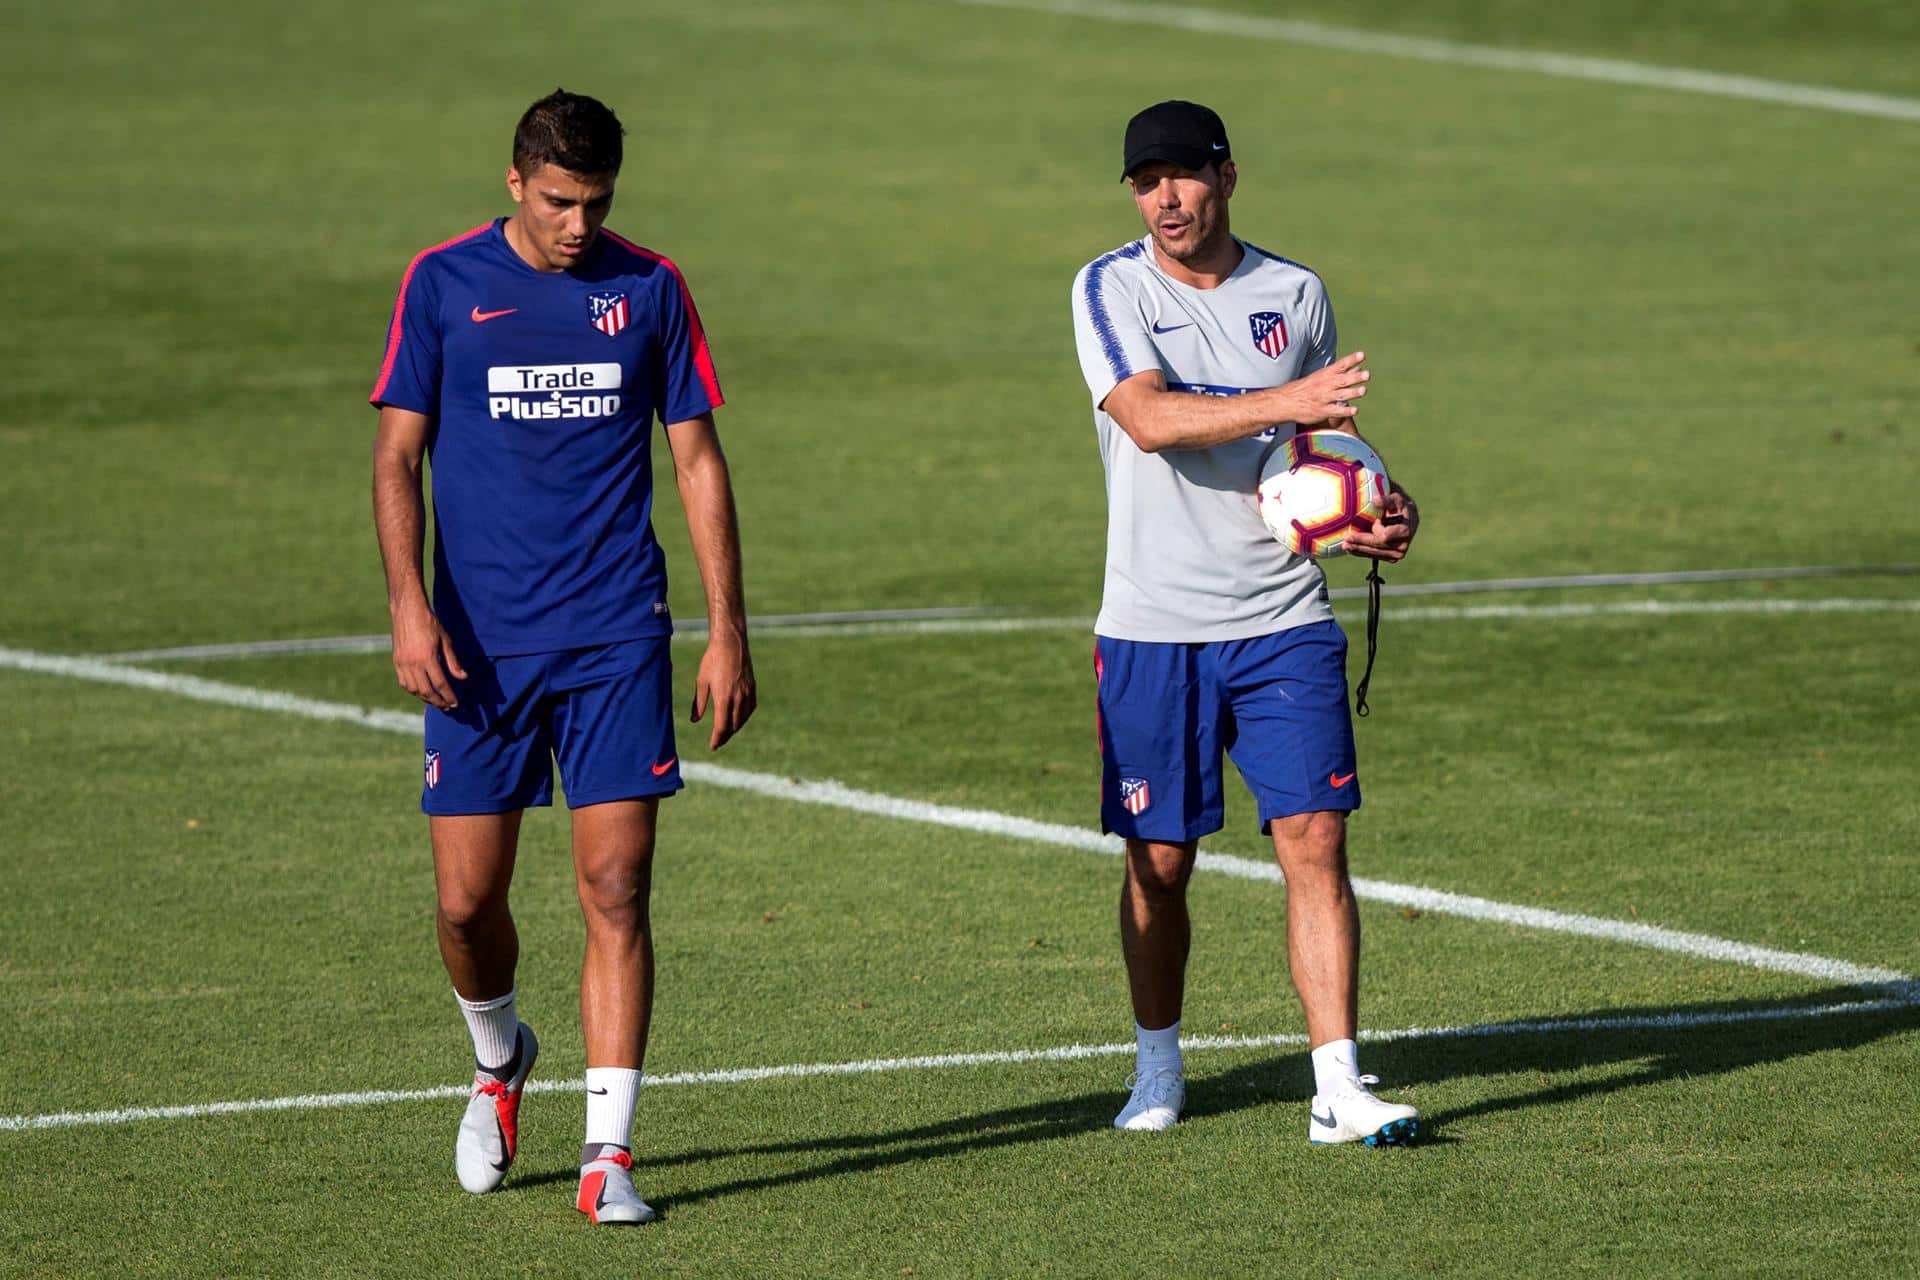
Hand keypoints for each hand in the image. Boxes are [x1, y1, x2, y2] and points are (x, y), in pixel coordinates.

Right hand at [390, 598, 466, 709]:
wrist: (407, 611)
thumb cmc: (429, 623)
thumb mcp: (445, 640)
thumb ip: (453, 661)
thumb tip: (463, 677)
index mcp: (427, 657)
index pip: (440, 684)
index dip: (448, 696)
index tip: (455, 704)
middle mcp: (413, 663)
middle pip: (426, 690)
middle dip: (438, 701)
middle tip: (447, 707)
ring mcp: (402, 663)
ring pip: (413, 689)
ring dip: (425, 698)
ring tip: (436, 700)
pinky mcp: (396, 661)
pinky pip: (404, 682)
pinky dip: (413, 690)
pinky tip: (421, 691)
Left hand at [691, 632, 756, 749]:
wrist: (731, 643)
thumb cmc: (712, 660)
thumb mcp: (701, 681)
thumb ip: (698, 703)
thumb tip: (695, 720)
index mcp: (723, 698)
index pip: (722, 727)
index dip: (717, 739)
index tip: (713, 746)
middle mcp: (738, 698)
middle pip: (733, 726)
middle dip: (725, 736)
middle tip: (718, 741)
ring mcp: (747, 693)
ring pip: (743, 718)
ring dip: (735, 727)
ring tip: (727, 731)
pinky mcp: (752, 687)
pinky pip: (750, 708)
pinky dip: (745, 716)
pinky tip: (740, 717)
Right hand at [1280, 351, 1368, 424]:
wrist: (1286, 402)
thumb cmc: (1307, 388)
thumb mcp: (1321, 377)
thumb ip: (1341, 373)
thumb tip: (1359, 367)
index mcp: (1325, 375)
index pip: (1340, 365)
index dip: (1351, 360)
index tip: (1362, 355)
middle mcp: (1325, 385)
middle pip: (1342, 380)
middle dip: (1355, 378)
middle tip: (1367, 374)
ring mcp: (1323, 398)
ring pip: (1340, 395)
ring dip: (1352, 393)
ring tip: (1364, 390)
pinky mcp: (1322, 411)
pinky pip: (1335, 411)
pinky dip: (1345, 411)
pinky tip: (1355, 410)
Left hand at [1346, 487, 1418, 562]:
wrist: (1408, 519)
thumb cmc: (1400, 505)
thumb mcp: (1397, 498)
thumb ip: (1388, 499)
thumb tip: (1376, 500)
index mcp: (1405, 531)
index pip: (1385, 536)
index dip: (1372, 534)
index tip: (1361, 528)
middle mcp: (1403, 546)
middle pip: (1377, 546)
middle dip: (1361, 543)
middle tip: (1345, 539)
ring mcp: (1397, 554)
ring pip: (1374, 554)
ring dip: (1359, 550)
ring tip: (1344, 546)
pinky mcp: (1391, 557)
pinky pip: (1374, 556)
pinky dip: (1362, 552)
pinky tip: (1350, 548)